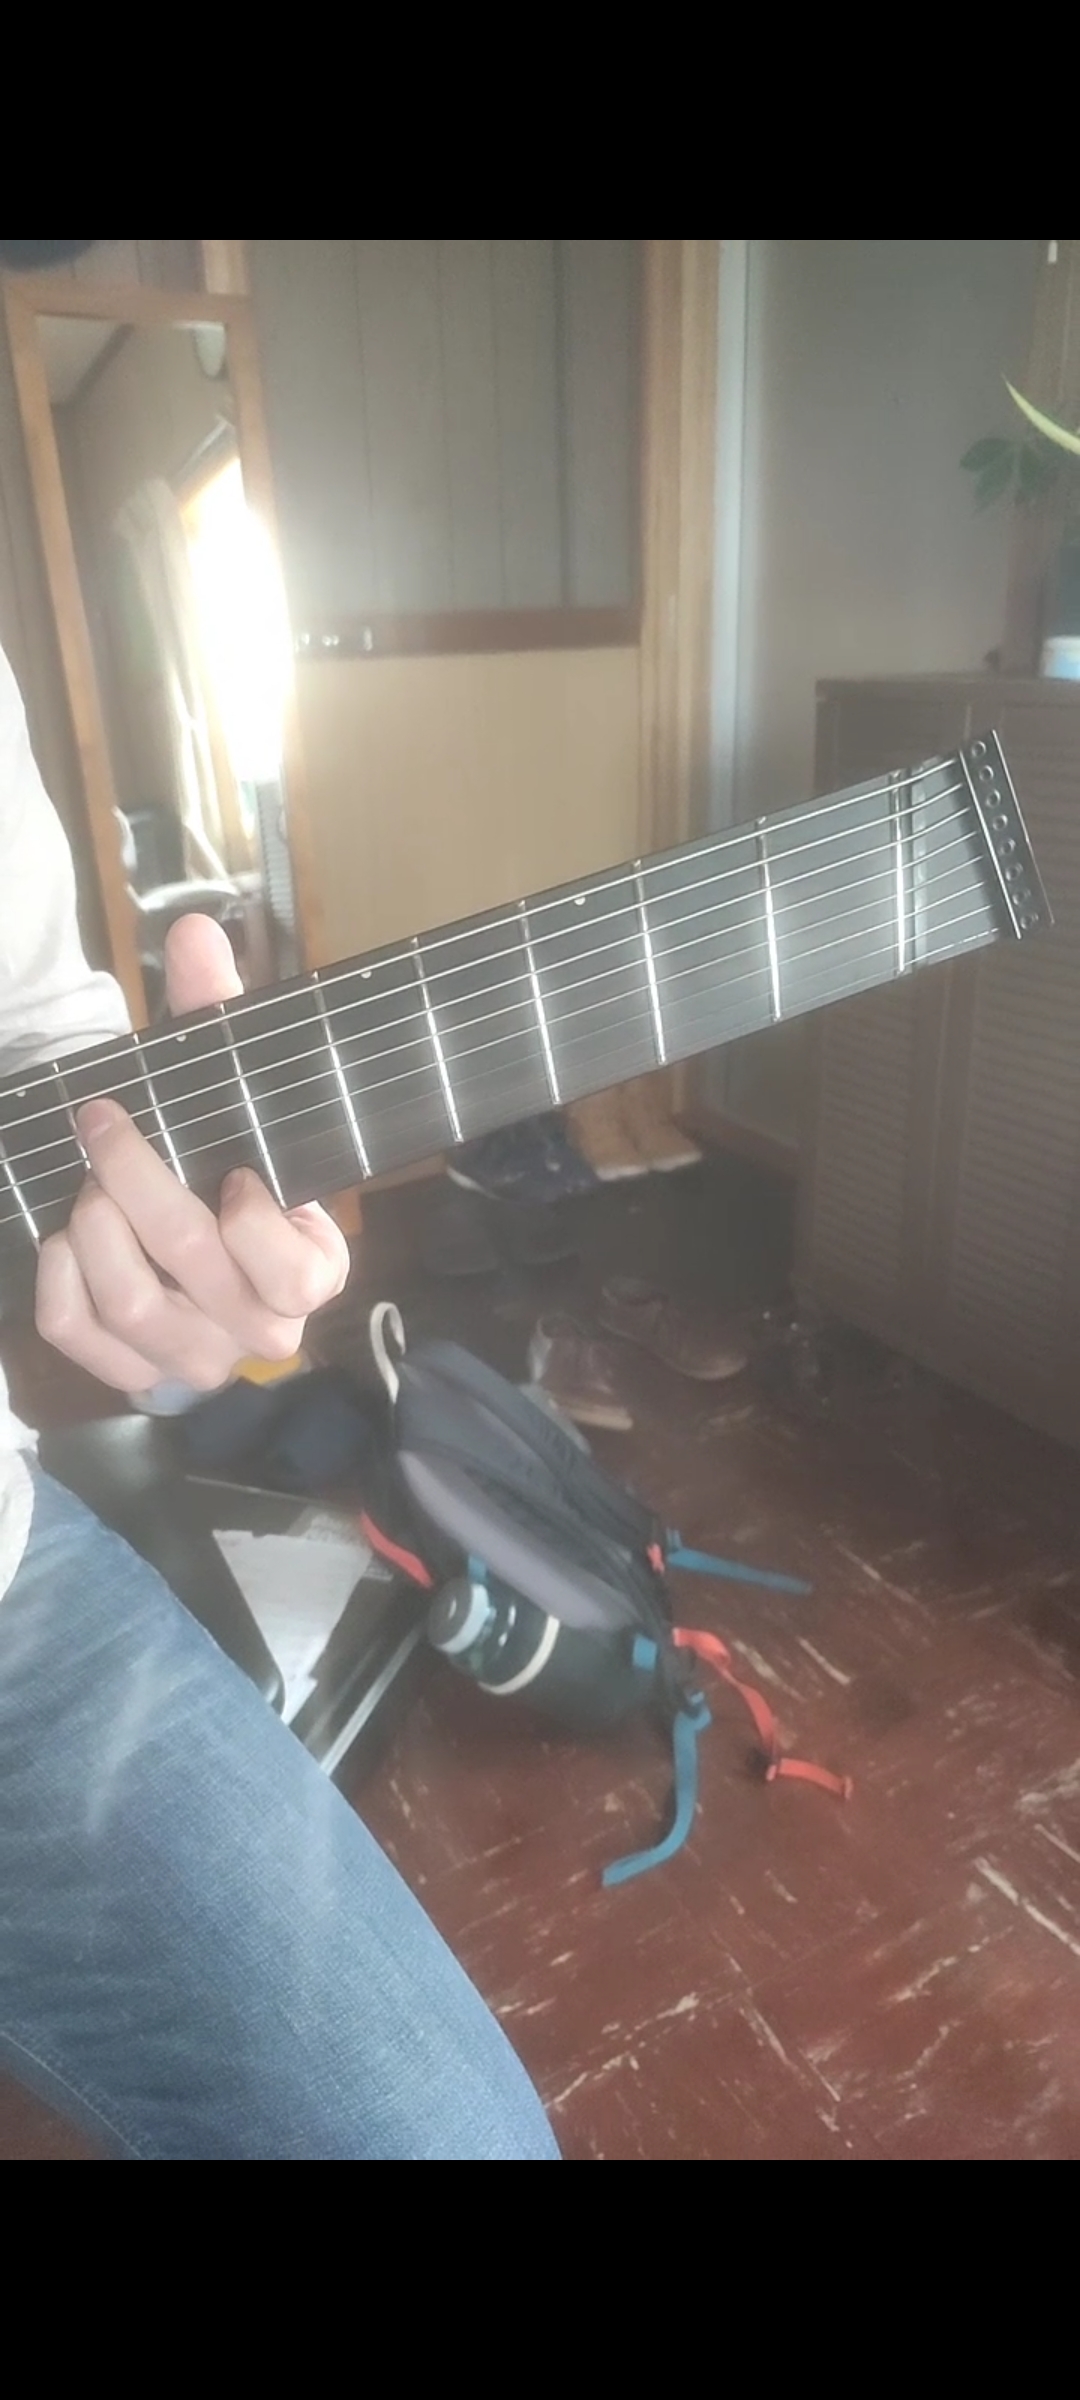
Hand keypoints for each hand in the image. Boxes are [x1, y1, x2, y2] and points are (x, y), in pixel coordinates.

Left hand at [36, 916, 351, 1391]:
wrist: (198, 1216)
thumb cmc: (226, 1153)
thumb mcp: (233, 1087)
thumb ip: (221, 1013)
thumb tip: (192, 933)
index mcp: (312, 1270)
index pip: (290, 1273)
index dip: (251, 1221)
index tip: (229, 1171)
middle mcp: (262, 1328)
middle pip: (191, 1265)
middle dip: (136, 1179)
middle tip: (102, 1122)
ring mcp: (196, 1359)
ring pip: (133, 1307)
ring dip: (95, 1229)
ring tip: (86, 1183)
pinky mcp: (132, 1373)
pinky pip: (81, 1336)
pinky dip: (58, 1281)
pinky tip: (61, 1237)